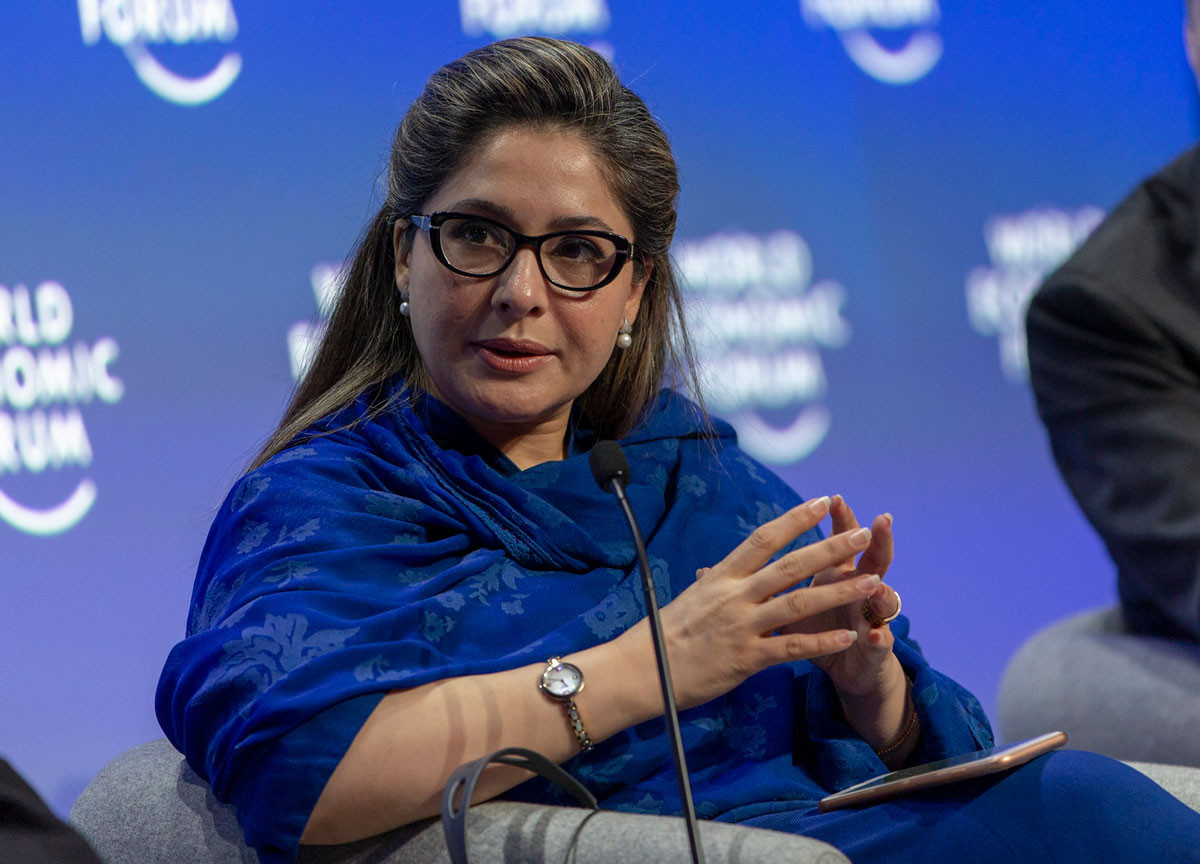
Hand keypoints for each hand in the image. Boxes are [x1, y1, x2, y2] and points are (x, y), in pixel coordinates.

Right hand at [638, 496, 882, 710]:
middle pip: (790, 565)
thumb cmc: (661, 635)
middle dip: (830, 548)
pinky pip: (791, 647)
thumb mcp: (689, 601)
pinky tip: (848, 636)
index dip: (796, 519)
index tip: (823, 503)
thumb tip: (711, 574)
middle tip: (862, 534)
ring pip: (799, 603)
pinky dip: (822, 641)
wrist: (641, 670)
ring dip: (838, 591)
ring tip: (871, 582)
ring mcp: (742, 626)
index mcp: (722, 577)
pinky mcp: (747, 658)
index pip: (764, 539)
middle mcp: (735, 595)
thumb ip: (710, 586)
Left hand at [784, 495, 900, 698]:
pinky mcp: (876, 649)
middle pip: (874, 560)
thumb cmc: (818, 629)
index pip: (839, 543)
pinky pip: (880, 642)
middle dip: (878, 541)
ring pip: (883, 600)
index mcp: (838, 576)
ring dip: (882, 591)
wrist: (846, 670)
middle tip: (881, 520)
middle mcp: (861, 591)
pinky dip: (879, 638)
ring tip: (878, 582)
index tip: (832, 499)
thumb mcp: (792, 603)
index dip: (839, 521)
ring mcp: (872, 618)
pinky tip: (876, 635)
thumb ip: (774, 579)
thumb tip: (733, 560)